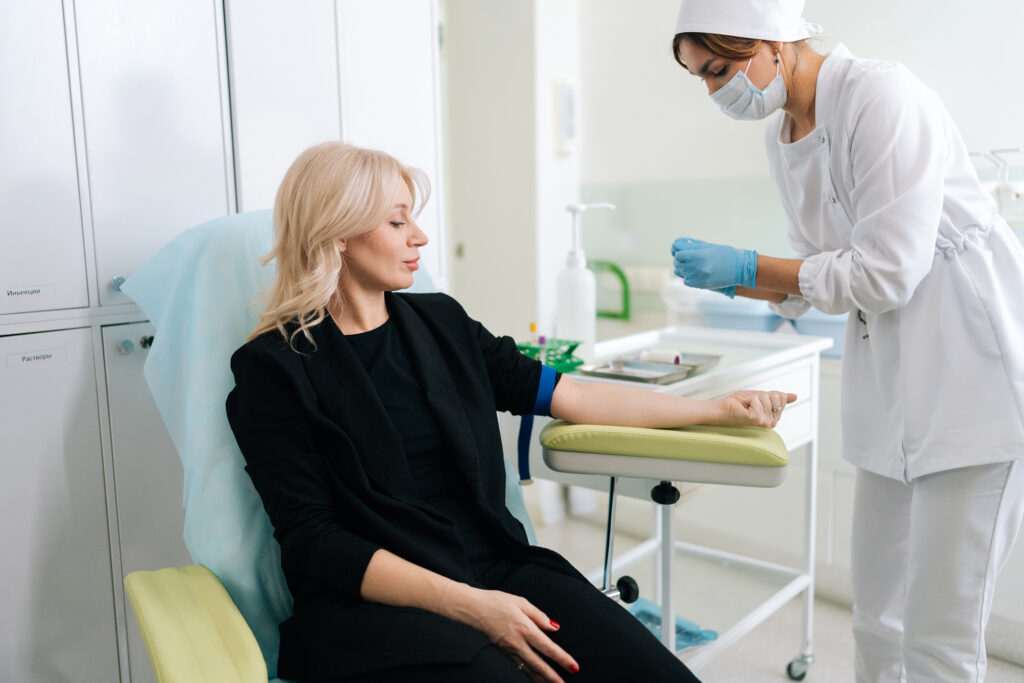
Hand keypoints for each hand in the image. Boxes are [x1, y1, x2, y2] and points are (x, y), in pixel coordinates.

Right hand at [443, 584, 577, 681]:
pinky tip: (534, 679)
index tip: (574, 666)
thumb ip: (539, 615)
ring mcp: (509, 650)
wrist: (472, 608)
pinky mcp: (502, 653)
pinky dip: (528, 676)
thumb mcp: (521, 602)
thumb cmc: (496, 601)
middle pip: (539, 665)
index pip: (548, 648)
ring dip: (542, 680)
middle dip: (553, 677)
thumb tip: (554, 627)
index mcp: (525, 628)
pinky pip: (518, 668)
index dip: (562, 659)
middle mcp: (517, 643)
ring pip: (528, 670)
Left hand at [671, 237, 757, 289]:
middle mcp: (697, 267)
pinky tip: (695, 273)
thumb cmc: (726, 254)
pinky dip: (688, 277)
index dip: (678, 250)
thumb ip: (693, 246)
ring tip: (692, 264)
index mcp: (699, 255)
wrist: (741, 269)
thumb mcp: (709, 247)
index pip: (678, 253)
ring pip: (681, 272)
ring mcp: (699, 277)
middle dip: (680, 259)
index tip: (680, 250)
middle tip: (686, 257)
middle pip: (677, 262)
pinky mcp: (701, 285)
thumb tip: (678, 245)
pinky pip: (686, 281)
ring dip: (683, 268)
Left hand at [714, 390, 796, 427]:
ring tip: (746, 405)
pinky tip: (745, 408)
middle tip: (750, 403)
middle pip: (776, 397)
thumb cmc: (738, 404)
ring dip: (754, 397)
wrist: (723, 409)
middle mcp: (771, 422)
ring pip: (767, 398)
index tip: (756, 400)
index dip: (767, 394)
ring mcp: (765, 422)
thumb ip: (778, 397)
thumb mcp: (761, 396)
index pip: (781, 397)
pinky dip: (749, 399)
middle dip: (761, 395)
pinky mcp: (757, 420)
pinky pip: (758, 400)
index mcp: (774, 417)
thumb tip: (795, 396)